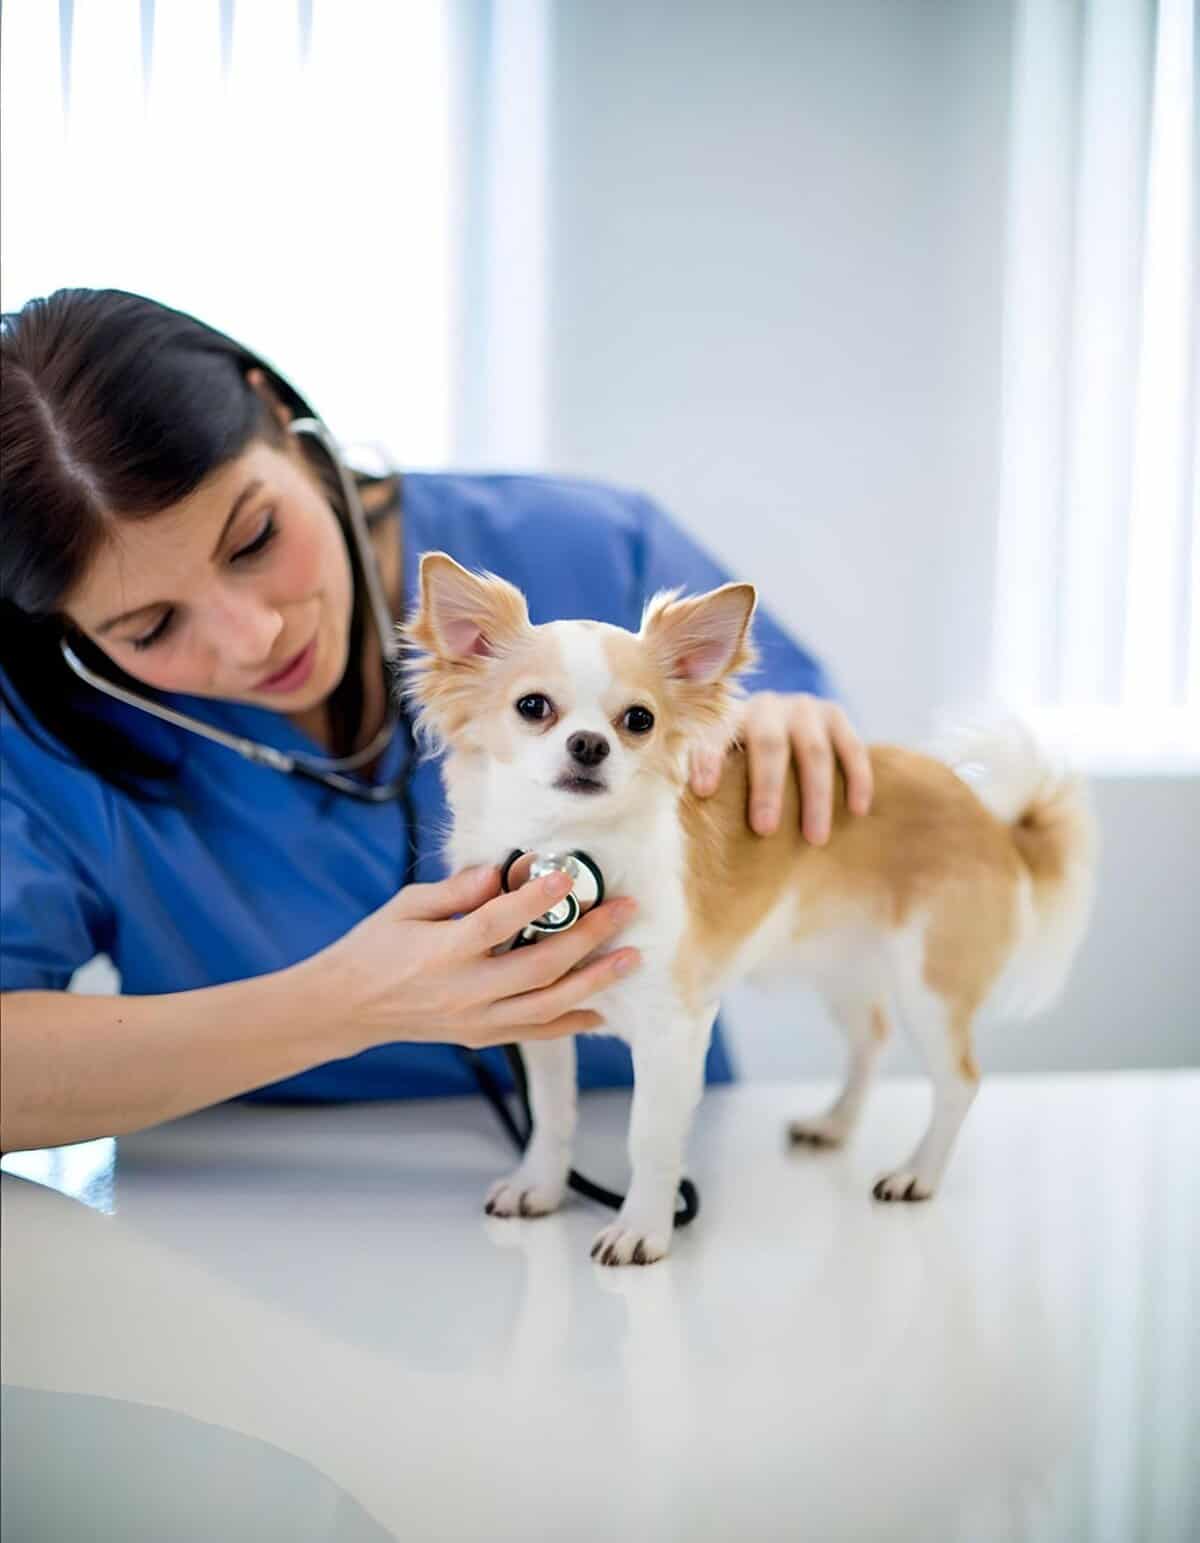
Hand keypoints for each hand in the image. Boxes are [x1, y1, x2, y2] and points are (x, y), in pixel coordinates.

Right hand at [309, 864, 639, 1051]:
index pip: (498, 923)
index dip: (537, 899)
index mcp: (442, 951)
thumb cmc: (376, 946)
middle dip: (588, 937)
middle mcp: (465, 990)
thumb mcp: (407, 905)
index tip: (569, 876)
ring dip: (595, 981)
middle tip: (623, 910)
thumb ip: (457, 890)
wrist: (348, 1007)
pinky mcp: (482, 1036)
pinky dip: (572, 1022)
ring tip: (630, 959)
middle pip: (539, 966)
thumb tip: (502, 872)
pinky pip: (536, 1032)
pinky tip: (602, 1008)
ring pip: (548, 1005)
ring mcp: (476, 1019)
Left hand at [689, 691, 872, 844]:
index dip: (708, 760)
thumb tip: (695, 831)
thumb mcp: (725, 769)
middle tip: (765, 830)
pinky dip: (857, 779)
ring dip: (816, 797)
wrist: (786, 730)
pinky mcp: (835, 714)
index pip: (715, 736)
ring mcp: (804, 707)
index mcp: (729, 719)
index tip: (703, 791)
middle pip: (768, 745)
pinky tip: (857, 810)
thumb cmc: (746, 767)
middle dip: (767, 789)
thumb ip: (714, 785)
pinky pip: (851, 747)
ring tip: (815, 839)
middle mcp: (766, 707)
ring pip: (814, 751)